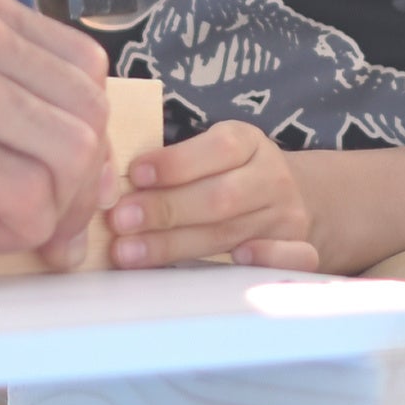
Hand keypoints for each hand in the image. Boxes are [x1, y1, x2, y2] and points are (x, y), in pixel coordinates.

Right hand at [0, 0, 111, 257]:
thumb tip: (14, 116)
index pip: (80, 64)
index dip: (84, 125)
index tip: (59, 168)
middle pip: (88, 110)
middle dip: (84, 175)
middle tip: (52, 214)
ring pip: (72, 152)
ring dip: (60, 207)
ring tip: (19, 229)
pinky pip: (28, 193)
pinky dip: (23, 227)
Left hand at [104, 120, 322, 270]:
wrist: (291, 197)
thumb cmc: (227, 175)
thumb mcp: (210, 152)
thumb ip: (173, 163)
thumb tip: (106, 177)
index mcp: (248, 142)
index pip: (218, 148)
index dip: (176, 164)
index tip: (134, 175)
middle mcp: (271, 178)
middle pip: (220, 197)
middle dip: (165, 210)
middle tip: (120, 221)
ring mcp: (285, 216)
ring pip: (231, 234)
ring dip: (176, 246)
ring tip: (130, 253)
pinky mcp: (298, 248)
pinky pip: (290, 257)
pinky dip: (263, 260)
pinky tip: (232, 262)